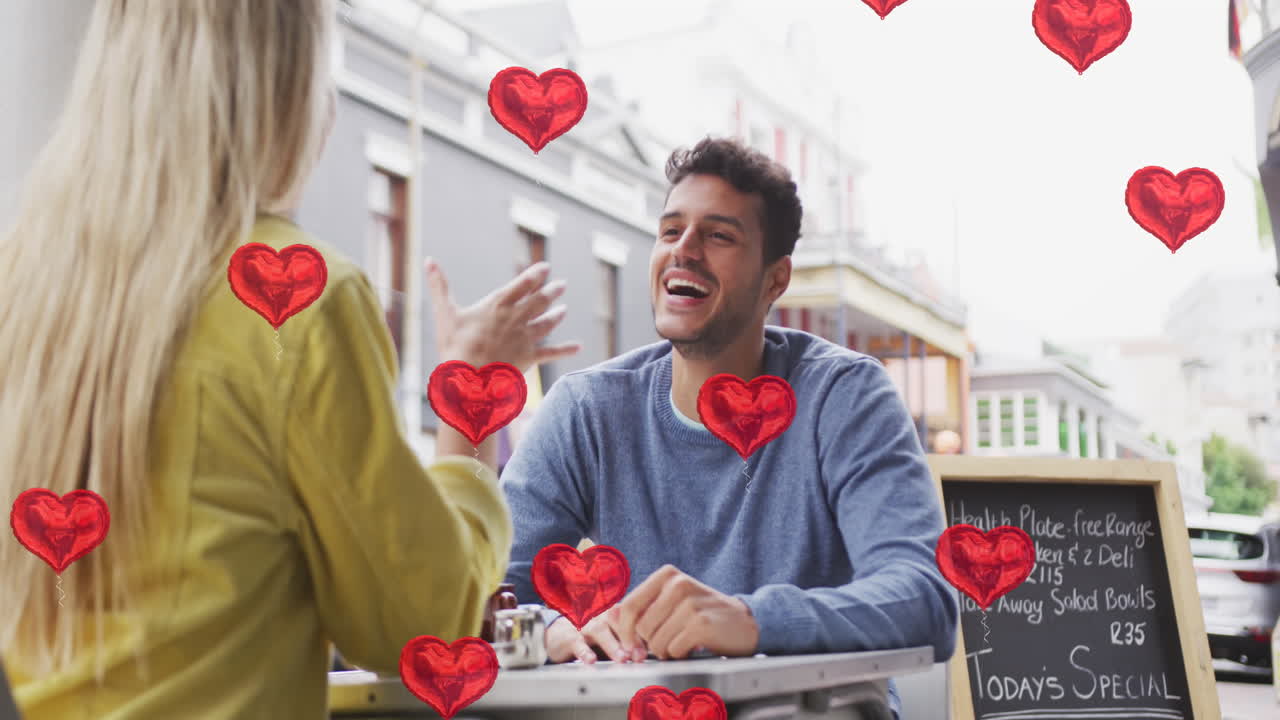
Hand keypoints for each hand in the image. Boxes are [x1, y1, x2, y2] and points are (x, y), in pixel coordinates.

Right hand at [424, 258, 580, 372]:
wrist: (469, 380)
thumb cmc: (455, 346)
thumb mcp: (445, 313)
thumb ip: (439, 286)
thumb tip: (428, 260)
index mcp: (497, 306)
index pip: (521, 285)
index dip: (535, 275)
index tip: (546, 268)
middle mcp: (515, 319)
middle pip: (538, 302)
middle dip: (551, 292)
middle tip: (562, 284)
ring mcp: (524, 338)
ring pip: (546, 323)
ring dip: (556, 316)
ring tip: (564, 310)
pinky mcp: (529, 358)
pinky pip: (551, 353)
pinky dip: (565, 350)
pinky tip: (578, 347)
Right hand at [545, 607, 648, 663]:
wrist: (559, 632)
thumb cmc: (591, 634)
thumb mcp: (611, 634)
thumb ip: (629, 640)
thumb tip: (650, 652)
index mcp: (614, 613)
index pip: (631, 620)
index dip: (642, 633)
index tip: (651, 648)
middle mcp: (600, 615)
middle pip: (618, 622)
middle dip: (630, 638)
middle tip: (639, 655)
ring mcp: (585, 624)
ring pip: (599, 631)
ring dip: (612, 645)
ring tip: (621, 658)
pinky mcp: (569, 636)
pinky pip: (577, 643)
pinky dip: (585, 651)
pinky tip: (591, 660)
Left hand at [614, 565, 757, 659]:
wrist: (744, 622)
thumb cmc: (703, 614)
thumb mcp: (672, 602)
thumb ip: (643, 607)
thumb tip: (611, 615)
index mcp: (667, 575)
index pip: (630, 606)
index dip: (626, 631)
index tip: (631, 646)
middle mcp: (678, 584)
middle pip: (642, 628)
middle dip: (650, 644)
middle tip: (667, 643)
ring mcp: (690, 603)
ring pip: (656, 642)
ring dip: (667, 650)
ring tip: (682, 641)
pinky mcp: (701, 623)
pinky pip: (674, 649)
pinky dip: (680, 654)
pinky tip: (693, 646)